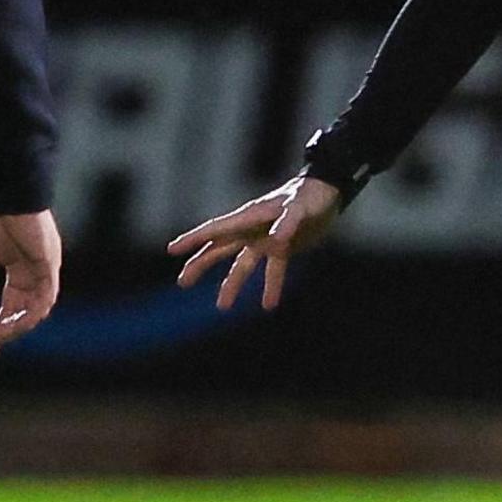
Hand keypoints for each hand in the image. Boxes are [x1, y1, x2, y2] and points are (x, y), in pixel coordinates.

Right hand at [0, 207, 60, 358]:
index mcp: (21, 271)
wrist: (4, 194)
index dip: (0, 326)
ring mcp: (46, 270)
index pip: (13, 306)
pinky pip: (45, 297)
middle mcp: (36, 274)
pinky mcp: (50, 265)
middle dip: (6, 333)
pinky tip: (10, 323)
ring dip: (16, 327)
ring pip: (36, 310)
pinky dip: (29, 313)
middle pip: (25, 313)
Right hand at [168, 171, 341, 311]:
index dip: (193, 239)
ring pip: (241, 265)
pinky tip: (268, 305)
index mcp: (249, 217)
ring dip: (232, 284)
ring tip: (222, 307)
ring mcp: (264, 239)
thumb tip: (277, 239)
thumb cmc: (310, 196)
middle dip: (199, 264)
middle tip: (182, 282)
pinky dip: (271, 286)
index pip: (216, 230)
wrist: (329, 194)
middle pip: (219, 249)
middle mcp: (252, 229)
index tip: (172, 249)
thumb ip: (288, 222)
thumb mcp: (300, 208)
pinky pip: (272, 271)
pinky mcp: (281, 248)